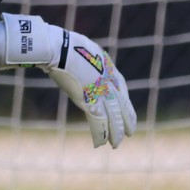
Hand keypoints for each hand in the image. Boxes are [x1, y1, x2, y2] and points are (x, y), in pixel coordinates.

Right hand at [0, 13, 137, 148]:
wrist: (59, 47)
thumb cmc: (66, 45)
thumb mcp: (84, 50)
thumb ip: (88, 59)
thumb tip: (80, 58)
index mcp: (109, 69)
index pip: (122, 90)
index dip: (125, 103)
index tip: (127, 111)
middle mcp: (109, 83)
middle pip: (122, 106)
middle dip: (127, 121)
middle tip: (130, 133)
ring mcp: (100, 92)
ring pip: (113, 118)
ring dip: (116, 133)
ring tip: (116, 144)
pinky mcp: (89, 101)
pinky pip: (98, 123)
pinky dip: (99, 135)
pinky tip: (100, 144)